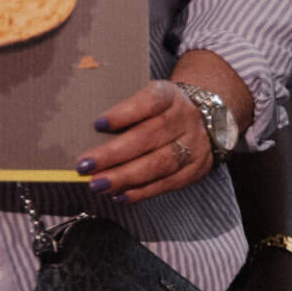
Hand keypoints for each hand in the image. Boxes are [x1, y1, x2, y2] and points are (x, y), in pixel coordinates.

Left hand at [76, 81, 213, 203]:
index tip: (97, 124)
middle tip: (85, 165)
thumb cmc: (162, 111)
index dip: (124, 113)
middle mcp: (185, 118)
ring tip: (98, 184)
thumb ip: (123, 109)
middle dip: (114, 154)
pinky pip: (167, 183)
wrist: (206, 120)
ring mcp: (193, 145)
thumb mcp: (148, 98)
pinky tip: (119, 195)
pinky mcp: (195, 169)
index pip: (150, 101)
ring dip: (125, 177)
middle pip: (149, 136)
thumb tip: (88, 127)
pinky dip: (141, 192)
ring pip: (159, 163)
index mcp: (170, 96)